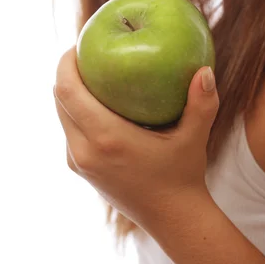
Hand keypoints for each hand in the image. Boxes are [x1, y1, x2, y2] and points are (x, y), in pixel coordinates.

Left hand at [53, 47, 218, 228]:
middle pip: (59, 99)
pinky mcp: (80, 169)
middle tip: (86, 52)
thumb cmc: (183, 175)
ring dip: (69, 91)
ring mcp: (79, 163)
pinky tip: (95, 99)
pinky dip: (75, 110)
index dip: (65, 63)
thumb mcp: (194, 137)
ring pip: (61, 115)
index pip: (68, 91)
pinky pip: (69, 130)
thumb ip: (202, 103)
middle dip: (65, 71)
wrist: (172, 219)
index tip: (78, 44)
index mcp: (106, 138)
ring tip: (90, 70)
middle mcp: (85, 151)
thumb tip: (205, 70)